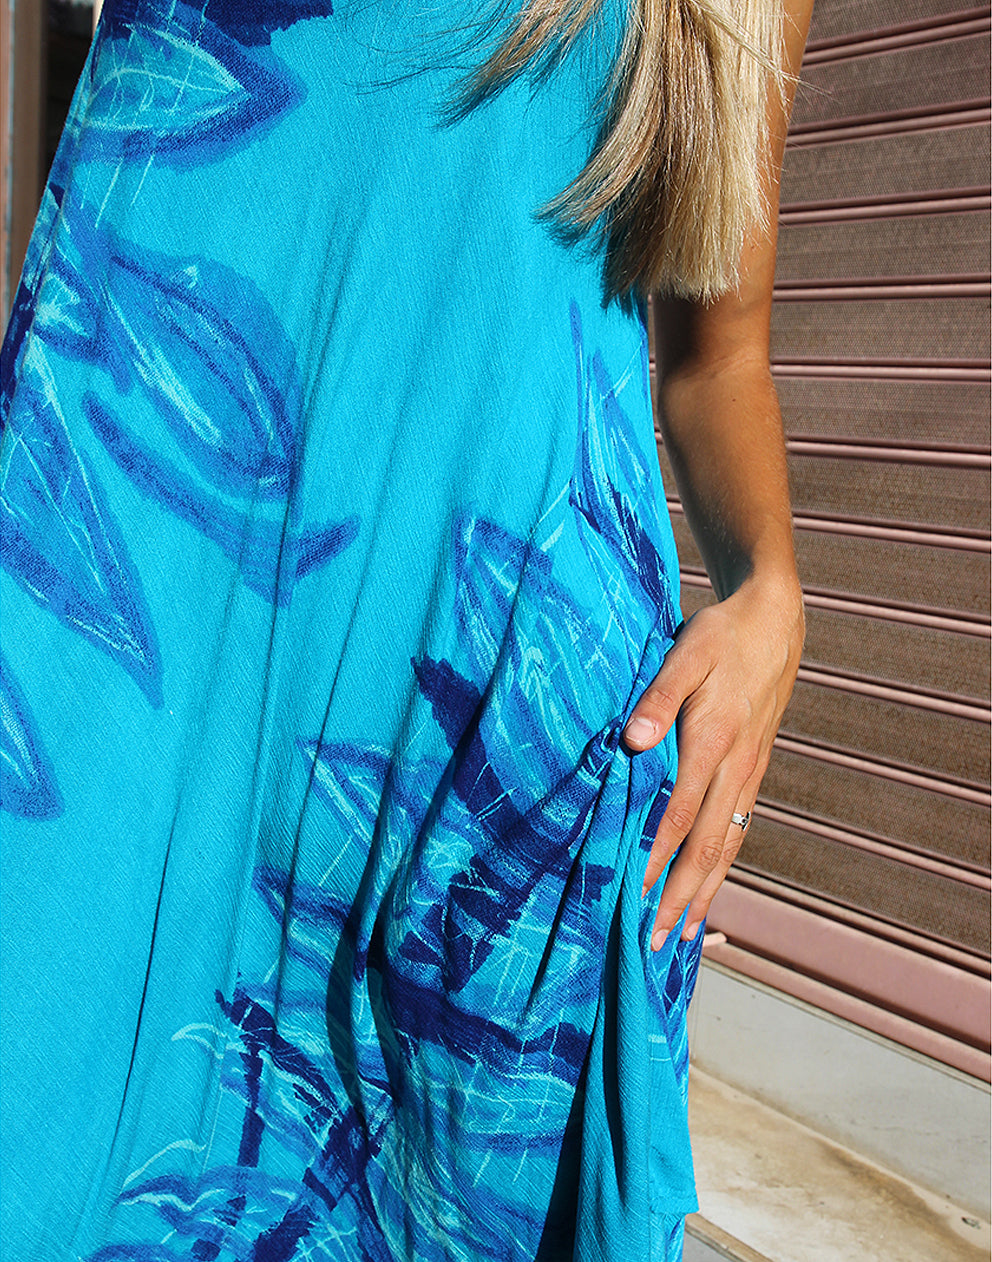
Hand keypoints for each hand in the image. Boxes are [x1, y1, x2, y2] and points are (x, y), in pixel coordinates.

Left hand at [623, 571, 803, 947]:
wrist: (774, 624)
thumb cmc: (720, 636)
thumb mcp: (685, 653)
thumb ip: (658, 696)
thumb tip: (633, 740)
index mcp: (714, 742)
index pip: (680, 814)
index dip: (657, 857)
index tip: (634, 895)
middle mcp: (736, 768)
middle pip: (708, 846)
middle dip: (681, 896)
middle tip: (655, 941)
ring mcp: (749, 775)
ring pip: (727, 846)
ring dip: (703, 892)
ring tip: (681, 933)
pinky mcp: (753, 772)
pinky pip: (737, 830)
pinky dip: (721, 866)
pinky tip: (707, 885)